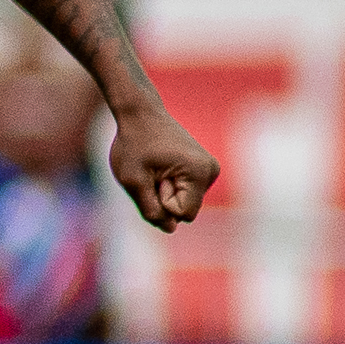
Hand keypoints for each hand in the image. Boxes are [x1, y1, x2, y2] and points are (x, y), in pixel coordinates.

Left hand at [109, 101, 218, 233]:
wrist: (140, 114)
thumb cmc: (133, 144)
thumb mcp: (133, 181)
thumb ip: (150, 209)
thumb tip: (170, 229)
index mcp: (200, 173)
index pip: (182, 214)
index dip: (160, 202)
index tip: (153, 176)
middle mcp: (211, 172)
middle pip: (185, 211)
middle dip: (163, 199)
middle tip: (152, 172)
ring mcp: (208, 170)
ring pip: (184, 203)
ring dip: (164, 192)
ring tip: (155, 167)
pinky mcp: (201, 169)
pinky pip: (183, 193)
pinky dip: (168, 186)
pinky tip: (160, 166)